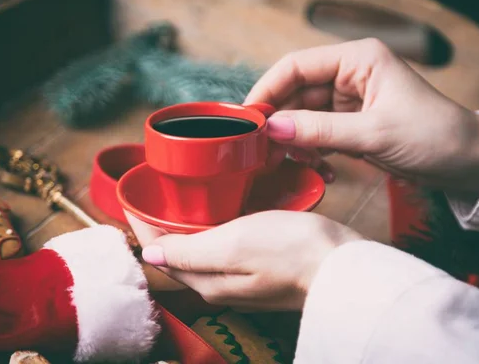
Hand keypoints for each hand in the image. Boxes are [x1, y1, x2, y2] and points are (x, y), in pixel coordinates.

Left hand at [141, 211, 361, 309]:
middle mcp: (220, 284)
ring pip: (202, 251)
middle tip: (158, 195)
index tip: (136, 199)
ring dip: (190, 228)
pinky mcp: (261, 268)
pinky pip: (226, 248)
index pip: (162, 253)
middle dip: (164, 227)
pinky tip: (223, 212)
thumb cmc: (291, 251)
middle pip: (180, 254)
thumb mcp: (234, 245)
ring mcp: (241, 278)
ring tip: (185, 199)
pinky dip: (216, 229)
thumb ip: (190, 251)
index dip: (146, 225)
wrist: (342, 265)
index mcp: (207, 280)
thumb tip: (150, 253)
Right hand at [246, 38, 478, 195]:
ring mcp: (348, 101)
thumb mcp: (373, 133)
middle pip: (295, 93)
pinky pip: (317, 134)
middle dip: (279, 122)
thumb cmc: (433, 135)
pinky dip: (311, 152)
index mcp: (358, 59)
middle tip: (263, 149)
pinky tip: (317, 169)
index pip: (297, 66)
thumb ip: (320, 130)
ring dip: (295, 141)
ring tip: (297, 163)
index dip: (268, 88)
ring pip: (302, 117)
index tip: (248, 116)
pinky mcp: (351, 124)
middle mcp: (349, 75)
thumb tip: (273, 128)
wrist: (467, 162)